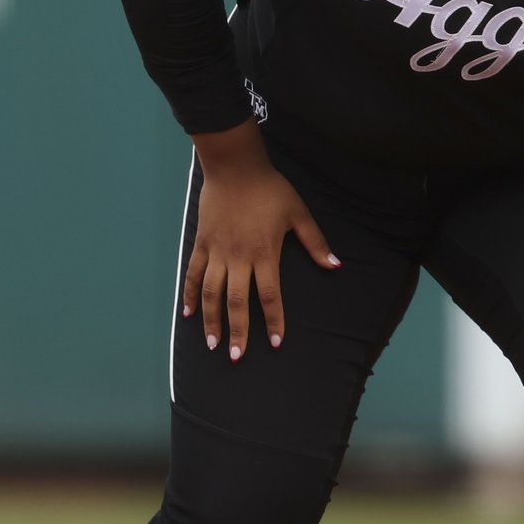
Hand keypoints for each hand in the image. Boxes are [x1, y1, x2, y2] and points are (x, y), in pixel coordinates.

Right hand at [183, 120, 338, 361]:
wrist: (235, 167)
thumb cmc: (270, 189)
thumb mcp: (299, 213)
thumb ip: (315, 242)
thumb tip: (335, 265)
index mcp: (265, 254)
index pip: (270, 296)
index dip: (273, 321)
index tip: (274, 343)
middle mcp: (239, 258)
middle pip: (237, 302)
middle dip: (237, 332)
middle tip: (237, 356)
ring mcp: (217, 252)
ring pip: (212, 293)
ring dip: (211, 320)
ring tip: (212, 344)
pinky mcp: (201, 243)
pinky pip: (194, 274)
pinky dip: (191, 294)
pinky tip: (188, 313)